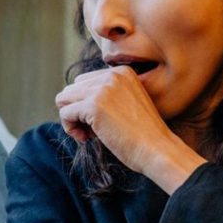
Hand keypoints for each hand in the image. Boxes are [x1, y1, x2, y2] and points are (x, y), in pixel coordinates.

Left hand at [55, 66, 205, 191]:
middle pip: (72, 89)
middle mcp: (112, 75)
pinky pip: (65, 113)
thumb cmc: (143, 135)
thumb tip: (65, 97)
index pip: (85, 82)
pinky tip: (86, 138)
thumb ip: (105, 94)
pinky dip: (70, 128)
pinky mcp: (94, 106)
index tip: (102, 122)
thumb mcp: (126, 103)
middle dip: (77, 110)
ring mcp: (102, 89)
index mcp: (122, 72)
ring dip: (72, 119)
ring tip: (89, 134)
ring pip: (64, 99)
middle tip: (94, 130)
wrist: (158, 150)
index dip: (87, 105)